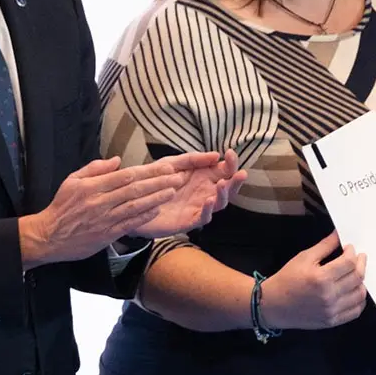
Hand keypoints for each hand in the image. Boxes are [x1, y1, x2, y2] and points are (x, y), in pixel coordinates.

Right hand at [19, 156, 187, 267]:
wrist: (49, 236)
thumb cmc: (61, 206)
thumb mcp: (72, 180)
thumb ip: (95, 168)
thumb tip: (117, 160)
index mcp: (92, 187)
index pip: (124, 175)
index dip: (147, 171)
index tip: (164, 166)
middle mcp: (100, 202)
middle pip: (134, 189)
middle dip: (157, 182)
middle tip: (176, 177)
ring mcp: (105, 219)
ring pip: (134, 206)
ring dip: (156, 198)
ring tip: (172, 191)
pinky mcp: (107, 235)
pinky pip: (129, 224)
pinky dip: (144, 217)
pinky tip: (157, 210)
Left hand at [131, 150, 248, 238]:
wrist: (134, 200)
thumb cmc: (155, 181)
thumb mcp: (172, 164)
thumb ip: (193, 159)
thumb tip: (216, 155)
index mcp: (202, 177)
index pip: (223, 170)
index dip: (230, 163)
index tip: (230, 153)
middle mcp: (204, 192)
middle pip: (227, 188)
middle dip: (235, 181)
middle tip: (240, 173)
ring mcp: (197, 207)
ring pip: (218, 204)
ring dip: (223, 195)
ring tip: (223, 184)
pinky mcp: (188, 221)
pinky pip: (202, 218)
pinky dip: (208, 210)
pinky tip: (209, 200)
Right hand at [258, 231, 367, 329]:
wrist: (273, 304)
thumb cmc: (286, 279)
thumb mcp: (303, 258)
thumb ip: (324, 246)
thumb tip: (338, 236)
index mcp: (321, 278)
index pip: (349, 263)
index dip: (353, 253)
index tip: (350, 248)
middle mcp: (329, 295)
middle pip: (357, 278)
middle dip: (361, 264)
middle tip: (359, 258)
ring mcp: (332, 310)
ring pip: (360, 295)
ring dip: (362, 282)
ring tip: (356, 274)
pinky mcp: (332, 321)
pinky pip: (355, 311)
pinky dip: (359, 300)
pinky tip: (355, 292)